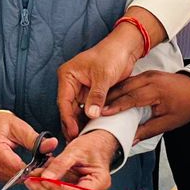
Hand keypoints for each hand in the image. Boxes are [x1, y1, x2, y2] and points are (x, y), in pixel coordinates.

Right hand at [0, 111, 57, 183]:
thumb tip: (52, 145)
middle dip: (34, 171)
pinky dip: (20, 174)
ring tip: (39, 163)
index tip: (48, 164)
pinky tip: (28, 166)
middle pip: (17, 176)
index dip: (35, 169)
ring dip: (28, 174)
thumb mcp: (18, 126)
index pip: (18, 168)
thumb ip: (35, 139)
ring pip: (15, 180)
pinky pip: (9, 178)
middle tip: (48, 163)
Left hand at [26, 130, 119, 189]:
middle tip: (30, 180)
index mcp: (99, 183)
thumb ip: (61, 164)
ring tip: (30, 179)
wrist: (96, 145)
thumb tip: (45, 177)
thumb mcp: (76, 150)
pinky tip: (35, 181)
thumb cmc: (91, 146)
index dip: (58, 189)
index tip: (43, 181)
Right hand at [55, 11, 163, 138]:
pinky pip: (87, 109)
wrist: (125, 48)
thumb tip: (91, 114)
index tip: (73, 132)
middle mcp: (71, 83)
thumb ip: (96, 96)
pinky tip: (90, 130)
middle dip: (72, 125)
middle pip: (68, 108)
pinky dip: (88, 119)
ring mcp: (80, 89)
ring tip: (82, 139)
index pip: (64, 101)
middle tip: (75, 141)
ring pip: (77, 111)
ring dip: (79, 124)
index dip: (68, 119)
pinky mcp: (90, 93)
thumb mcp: (103, 76)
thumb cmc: (112, 54)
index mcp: (68, 75)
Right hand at [101, 70, 189, 139]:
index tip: (102, 113)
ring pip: (125, 83)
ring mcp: (148, 74)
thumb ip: (149, 130)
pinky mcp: (148, 74)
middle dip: (108, 98)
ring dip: (111, 93)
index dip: (116, 106)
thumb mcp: (169, 122)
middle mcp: (150, 79)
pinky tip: (110, 96)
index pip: (131, 97)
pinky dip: (119, 88)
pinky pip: (129, 81)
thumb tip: (131, 139)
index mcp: (156, 90)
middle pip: (124, 88)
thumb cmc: (186, 106)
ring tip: (98, 104)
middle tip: (94, 109)